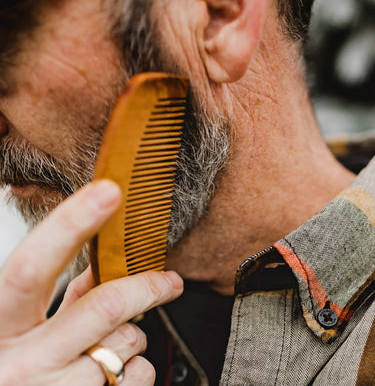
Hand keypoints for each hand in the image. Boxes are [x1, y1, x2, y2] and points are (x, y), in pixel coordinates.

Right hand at [0, 180, 182, 385]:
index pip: (33, 267)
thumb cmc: (19, 370)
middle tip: (170, 281)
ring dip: (133, 339)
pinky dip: (139, 369)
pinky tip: (113, 375)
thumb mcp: (23, 328)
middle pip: (104, 307)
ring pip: (127, 344)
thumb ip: (63, 296)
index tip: (108, 192)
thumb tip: (104, 263)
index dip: (70, 225)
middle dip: (146, 288)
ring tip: (111, 349)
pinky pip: (138, 377)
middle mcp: (21, 364)